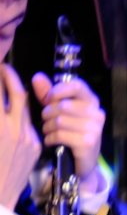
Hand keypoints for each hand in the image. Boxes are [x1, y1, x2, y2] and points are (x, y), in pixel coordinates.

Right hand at [0, 67, 39, 212]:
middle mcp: (13, 128)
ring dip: (18, 94)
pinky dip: (20, 115)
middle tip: (4, 67)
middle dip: (10, 77)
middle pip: (16, 94)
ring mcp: (27, 137)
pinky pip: (29, 125)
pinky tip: (14, 111)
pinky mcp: (34, 147)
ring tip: (9, 84)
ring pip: (25, 108)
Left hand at [31, 72, 104, 182]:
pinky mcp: (88, 143)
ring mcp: (95, 129)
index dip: (58, 90)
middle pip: (63, 105)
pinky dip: (50, 138)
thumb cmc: (72, 132)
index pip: (77, 86)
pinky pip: (60, 135)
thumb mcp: (60, 111)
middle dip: (48, 113)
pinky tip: (51, 140)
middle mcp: (97, 114)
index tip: (48, 98)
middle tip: (46, 120)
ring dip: (47, 127)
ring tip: (48, 131)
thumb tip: (38, 77)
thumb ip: (49, 94)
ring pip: (59, 121)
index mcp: (92, 102)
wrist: (84, 161)